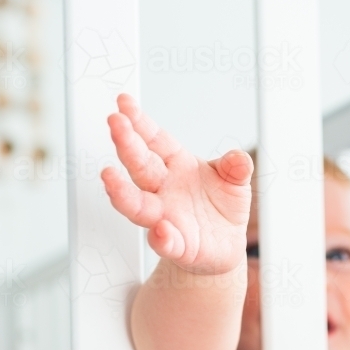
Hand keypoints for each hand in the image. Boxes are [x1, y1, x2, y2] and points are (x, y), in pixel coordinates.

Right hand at [101, 94, 252, 275]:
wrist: (223, 245)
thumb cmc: (222, 207)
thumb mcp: (235, 181)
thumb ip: (236, 168)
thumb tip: (239, 159)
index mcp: (177, 165)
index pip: (155, 140)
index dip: (139, 122)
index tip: (124, 104)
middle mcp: (164, 189)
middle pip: (141, 165)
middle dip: (126, 144)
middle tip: (115, 124)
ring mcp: (165, 217)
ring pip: (138, 205)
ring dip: (123, 193)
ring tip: (110, 179)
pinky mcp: (177, 245)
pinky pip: (165, 242)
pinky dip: (162, 238)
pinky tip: (160, 231)